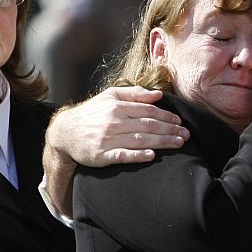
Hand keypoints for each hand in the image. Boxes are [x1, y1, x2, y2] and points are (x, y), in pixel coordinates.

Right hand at [46, 87, 189, 166]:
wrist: (65, 132)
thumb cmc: (92, 114)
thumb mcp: (109, 97)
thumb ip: (134, 94)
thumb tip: (158, 95)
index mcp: (117, 107)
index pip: (148, 111)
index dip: (166, 117)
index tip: (180, 122)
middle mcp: (114, 122)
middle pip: (148, 126)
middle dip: (170, 130)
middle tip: (186, 135)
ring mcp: (108, 139)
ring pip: (140, 140)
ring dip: (162, 143)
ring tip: (178, 144)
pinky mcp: (102, 155)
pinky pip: (123, 155)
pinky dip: (137, 156)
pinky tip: (151, 156)